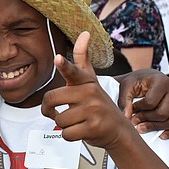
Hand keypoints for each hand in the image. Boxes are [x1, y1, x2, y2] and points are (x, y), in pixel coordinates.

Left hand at [41, 32, 131, 150]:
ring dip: (63, 124)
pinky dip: (69, 135)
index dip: (64, 65)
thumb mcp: (91, 80)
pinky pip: (66, 133)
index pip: (73, 70)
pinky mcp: (93, 127)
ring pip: (58, 119)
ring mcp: (93, 110)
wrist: (119, 130)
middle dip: (49, 110)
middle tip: (57, 111)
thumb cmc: (99, 105)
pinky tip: (81, 130)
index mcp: (86, 81)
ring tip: (78, 121)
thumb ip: (83, 58)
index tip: (58, 58)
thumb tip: (85, 33)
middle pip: (51, 99)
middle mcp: (90, 93)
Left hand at [117, 70, 168, 138]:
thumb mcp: (126, 85)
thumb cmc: (137, 81)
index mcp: (162, 81)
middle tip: (135, 122)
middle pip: (163, 113)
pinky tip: (161, 135)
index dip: (138, 109)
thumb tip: (127, 117)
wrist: (145, 79)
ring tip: (143, 128)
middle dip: (147, 121)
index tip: (130, 110)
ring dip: (158, 128)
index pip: (151, 102)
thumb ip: (125, 100)